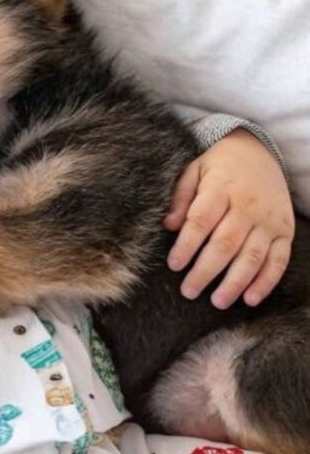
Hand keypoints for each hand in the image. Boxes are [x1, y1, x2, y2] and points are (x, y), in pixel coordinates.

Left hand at [164, 128, 293, 308]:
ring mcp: (269, 220)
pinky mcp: (285, 231)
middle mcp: (248, 206)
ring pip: (253, 256)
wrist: (257, 151)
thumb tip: (169, 225)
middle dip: (206, 271)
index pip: (201, 222)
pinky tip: (250, 299)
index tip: (173, 265)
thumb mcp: (193, 170)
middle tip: (189, 291)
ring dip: (235, 282)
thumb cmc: (218, 166)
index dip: (186, 246)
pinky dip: (266, 282)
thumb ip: (180, 197)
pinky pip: (279, 260)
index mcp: (221, 189)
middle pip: (225, 244)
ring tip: (218, 302)